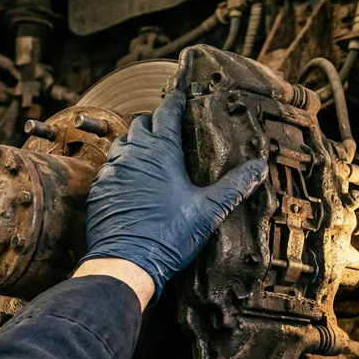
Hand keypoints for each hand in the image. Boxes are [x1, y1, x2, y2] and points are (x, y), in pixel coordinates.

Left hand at [80, 90, 267, 298]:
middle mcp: (134, 154)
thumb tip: (259, 168)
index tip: (181, 97)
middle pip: (142, 123)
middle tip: (168, 128)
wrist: (127, 262)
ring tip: (150, 152)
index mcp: (162, 151)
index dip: (176, 102)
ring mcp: (112, 170)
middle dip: (155, 121)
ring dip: (136, 142)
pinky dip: (121, 165)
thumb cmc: (168, 235)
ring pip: (123, 142)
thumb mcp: (210, 210)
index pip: (168, 113)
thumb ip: (235, 186)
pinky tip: (131, 178)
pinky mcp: (99, 188)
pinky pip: (109, 166)